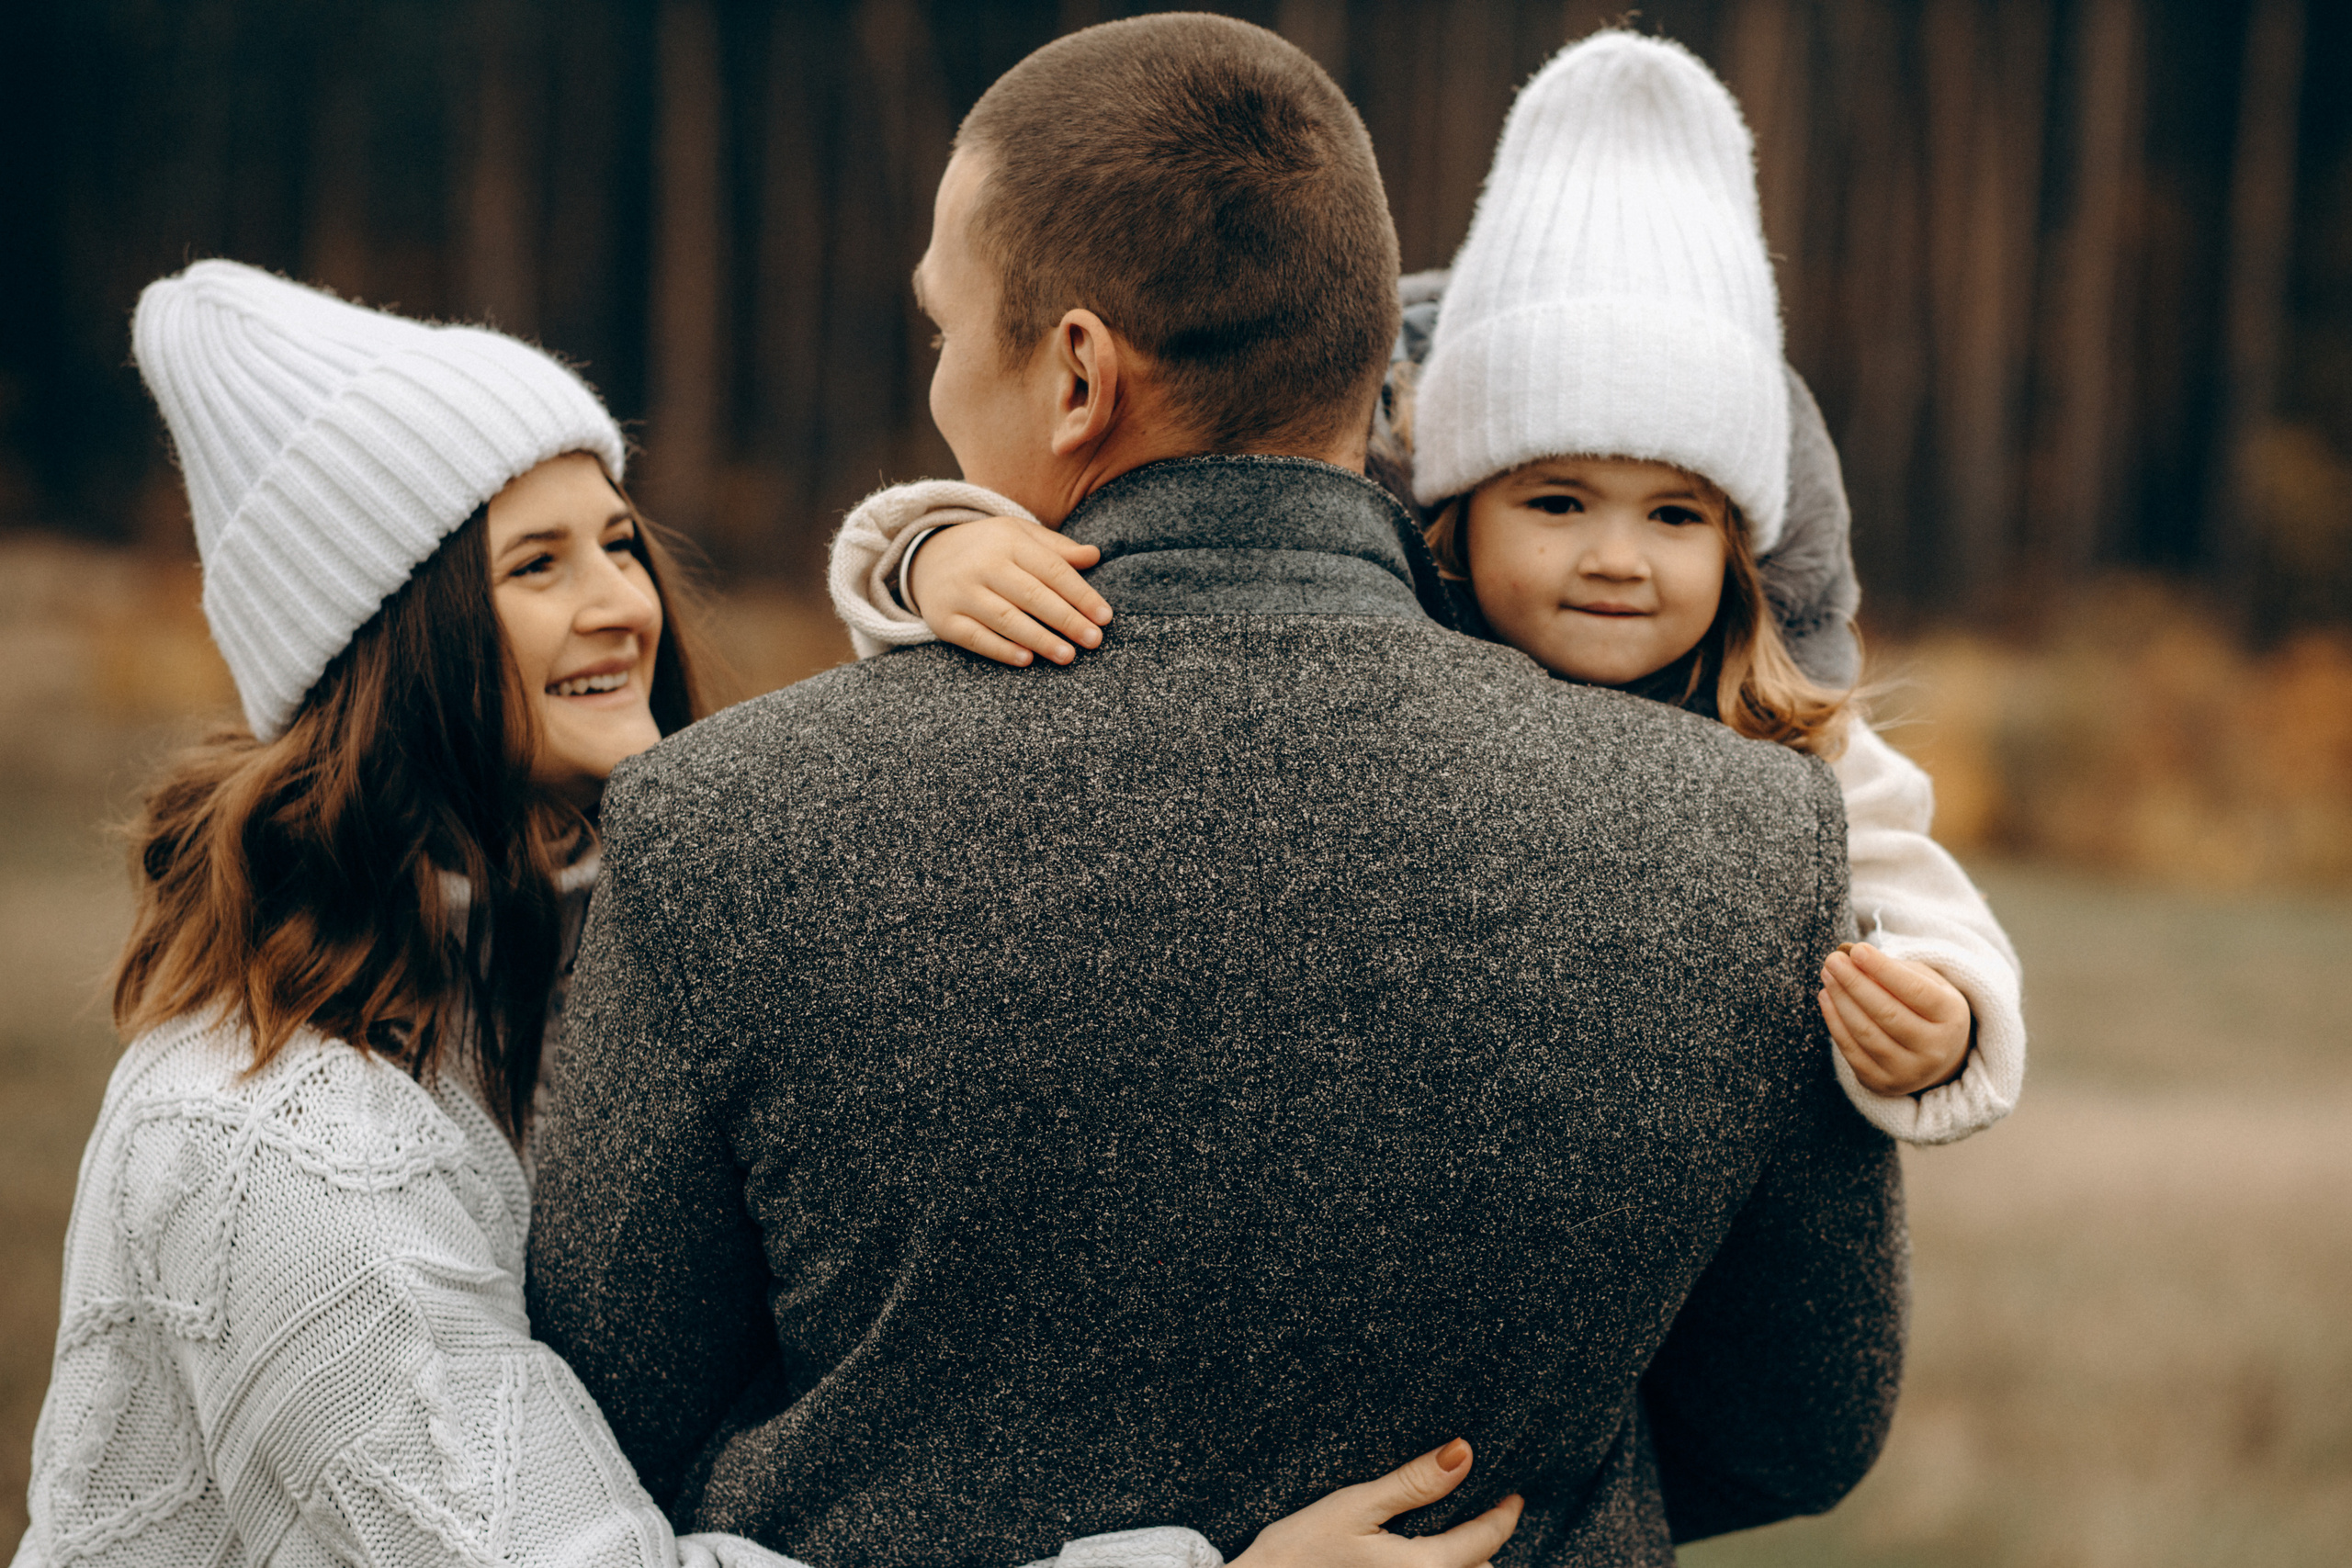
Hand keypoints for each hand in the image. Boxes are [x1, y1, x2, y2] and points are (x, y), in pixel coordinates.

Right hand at [907, 516, 1112, 666]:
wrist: (925, 557)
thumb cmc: (988, 549)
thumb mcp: (1019, 536)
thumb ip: (1057, 549)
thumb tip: (1095, 555)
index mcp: (1008, 541)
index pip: (1052, 569)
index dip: (1081, 594)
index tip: (1105, 617)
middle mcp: (983, 565)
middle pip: (1032, 595)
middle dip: (1066, 619)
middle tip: (1094, 641)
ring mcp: (961, 592)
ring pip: (1006, 618)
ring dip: (1040, 639)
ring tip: (1068, 656)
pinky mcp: (944, 619)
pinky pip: (975, 638)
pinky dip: (1001, 649)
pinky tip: (1026, 660)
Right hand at [1227, 1440, 1523, 1567]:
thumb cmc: (1299, 1550)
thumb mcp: (1355, 1506)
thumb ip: (1414, 1483)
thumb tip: (1464, 1453)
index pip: (1485, 1540)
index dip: (1505, 1515)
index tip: (1513, 1496)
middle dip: (1485, 1544)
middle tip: (1482, 1510)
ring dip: (1464, 1562)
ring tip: (1454, 1534)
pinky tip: (1419, 1554)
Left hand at [1820, 942, 1972, 1095]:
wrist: (1935, 1055)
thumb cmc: (1925, 1006)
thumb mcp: (1925, 982)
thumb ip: (1895, 969)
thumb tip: (1852, 956)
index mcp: (1952, 1017)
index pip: (1915, 991)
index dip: (1883, 970)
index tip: (1857, 949)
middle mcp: (1935, 1049)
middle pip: (1887, 1013)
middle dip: (1855, 983)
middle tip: (1833, 960)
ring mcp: (1910, 1071)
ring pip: (1866, 1033)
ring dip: (1841, 1000)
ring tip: (1828, 975)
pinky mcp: (1883, 1083)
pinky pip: (1852, 1052)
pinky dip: (1834, 1023)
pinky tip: (1826, 997)